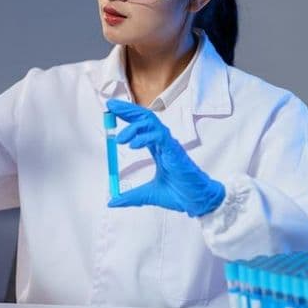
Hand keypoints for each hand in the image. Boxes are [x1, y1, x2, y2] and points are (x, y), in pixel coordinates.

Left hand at [105, 99, 224, 216]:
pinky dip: (144, 137)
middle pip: (145, 117)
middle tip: (110, 106)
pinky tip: (133, 145)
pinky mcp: (175, 150)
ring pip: (151, 123)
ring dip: (133, 126)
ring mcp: (169, 144)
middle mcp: (163, 142)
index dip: (127, 116)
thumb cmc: (179, 194)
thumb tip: (111, 202)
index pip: (141, 126)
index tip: (111, 111)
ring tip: (119, 139)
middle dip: (127, 110)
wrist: (196, 201)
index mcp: (158, 148)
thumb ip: (129, 196)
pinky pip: (159, 136)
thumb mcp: (147, 195)